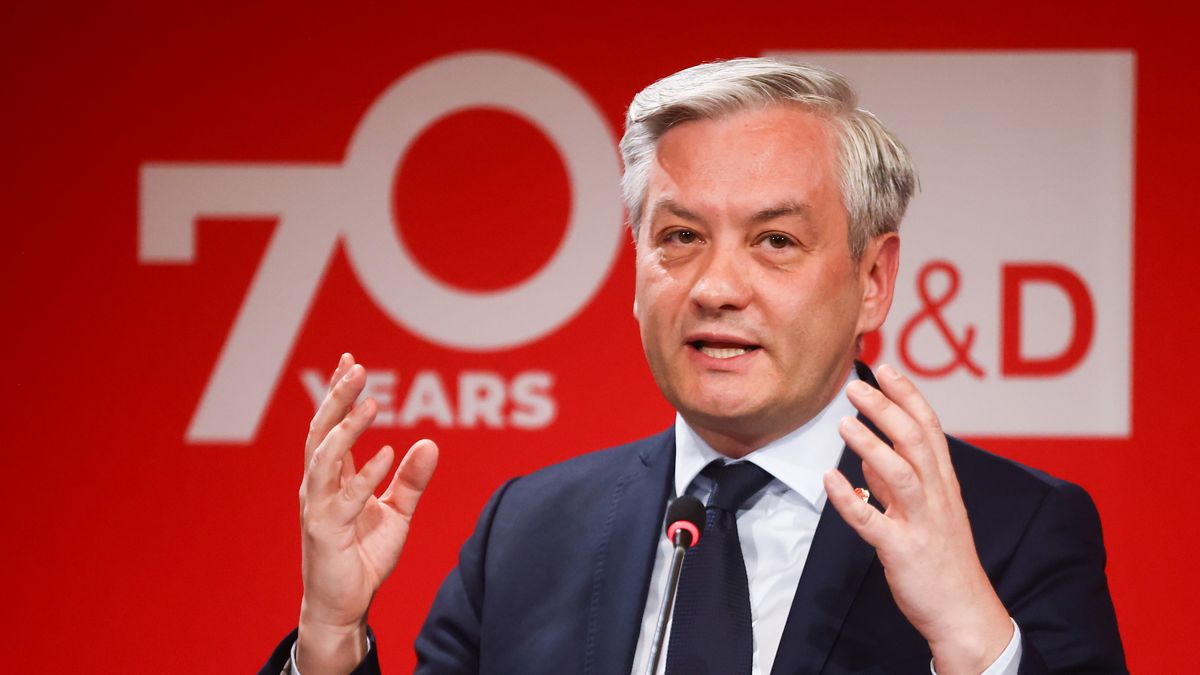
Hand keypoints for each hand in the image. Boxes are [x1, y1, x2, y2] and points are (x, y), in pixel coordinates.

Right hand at [296, 353, 438, 674]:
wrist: (345, 605)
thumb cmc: (363, 556)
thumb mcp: (397, 513)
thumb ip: (412, 480)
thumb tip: (431, 443)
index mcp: (331, 478)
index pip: (331, 426)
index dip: (339, 393)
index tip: (351, 360)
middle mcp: (318, 487)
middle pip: (322, 432)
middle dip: (337, 398)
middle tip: (355, 368)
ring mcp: (317, 508)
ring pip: (325, 459)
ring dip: (347, 429)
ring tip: (371, 403)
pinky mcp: (325, 532)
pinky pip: (345, 498)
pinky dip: (365, 474)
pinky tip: (387, 454)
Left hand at [823, 364, 1011, 674]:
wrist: (964, 612)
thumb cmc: (943, 560)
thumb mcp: (926, 512)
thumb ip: (896, 483)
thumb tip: (869, 455)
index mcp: (943, 483)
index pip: (929, 428)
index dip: (908, 395)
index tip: (886, 368)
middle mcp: (936, 497)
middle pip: (915, 441)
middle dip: (886, 409)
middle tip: (855, 386)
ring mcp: (921, 522)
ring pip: (900, 474)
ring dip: (871, 445)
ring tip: (844, 421)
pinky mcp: (902, 550)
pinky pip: (873, 521)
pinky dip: (850, 499)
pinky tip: (830, 479)